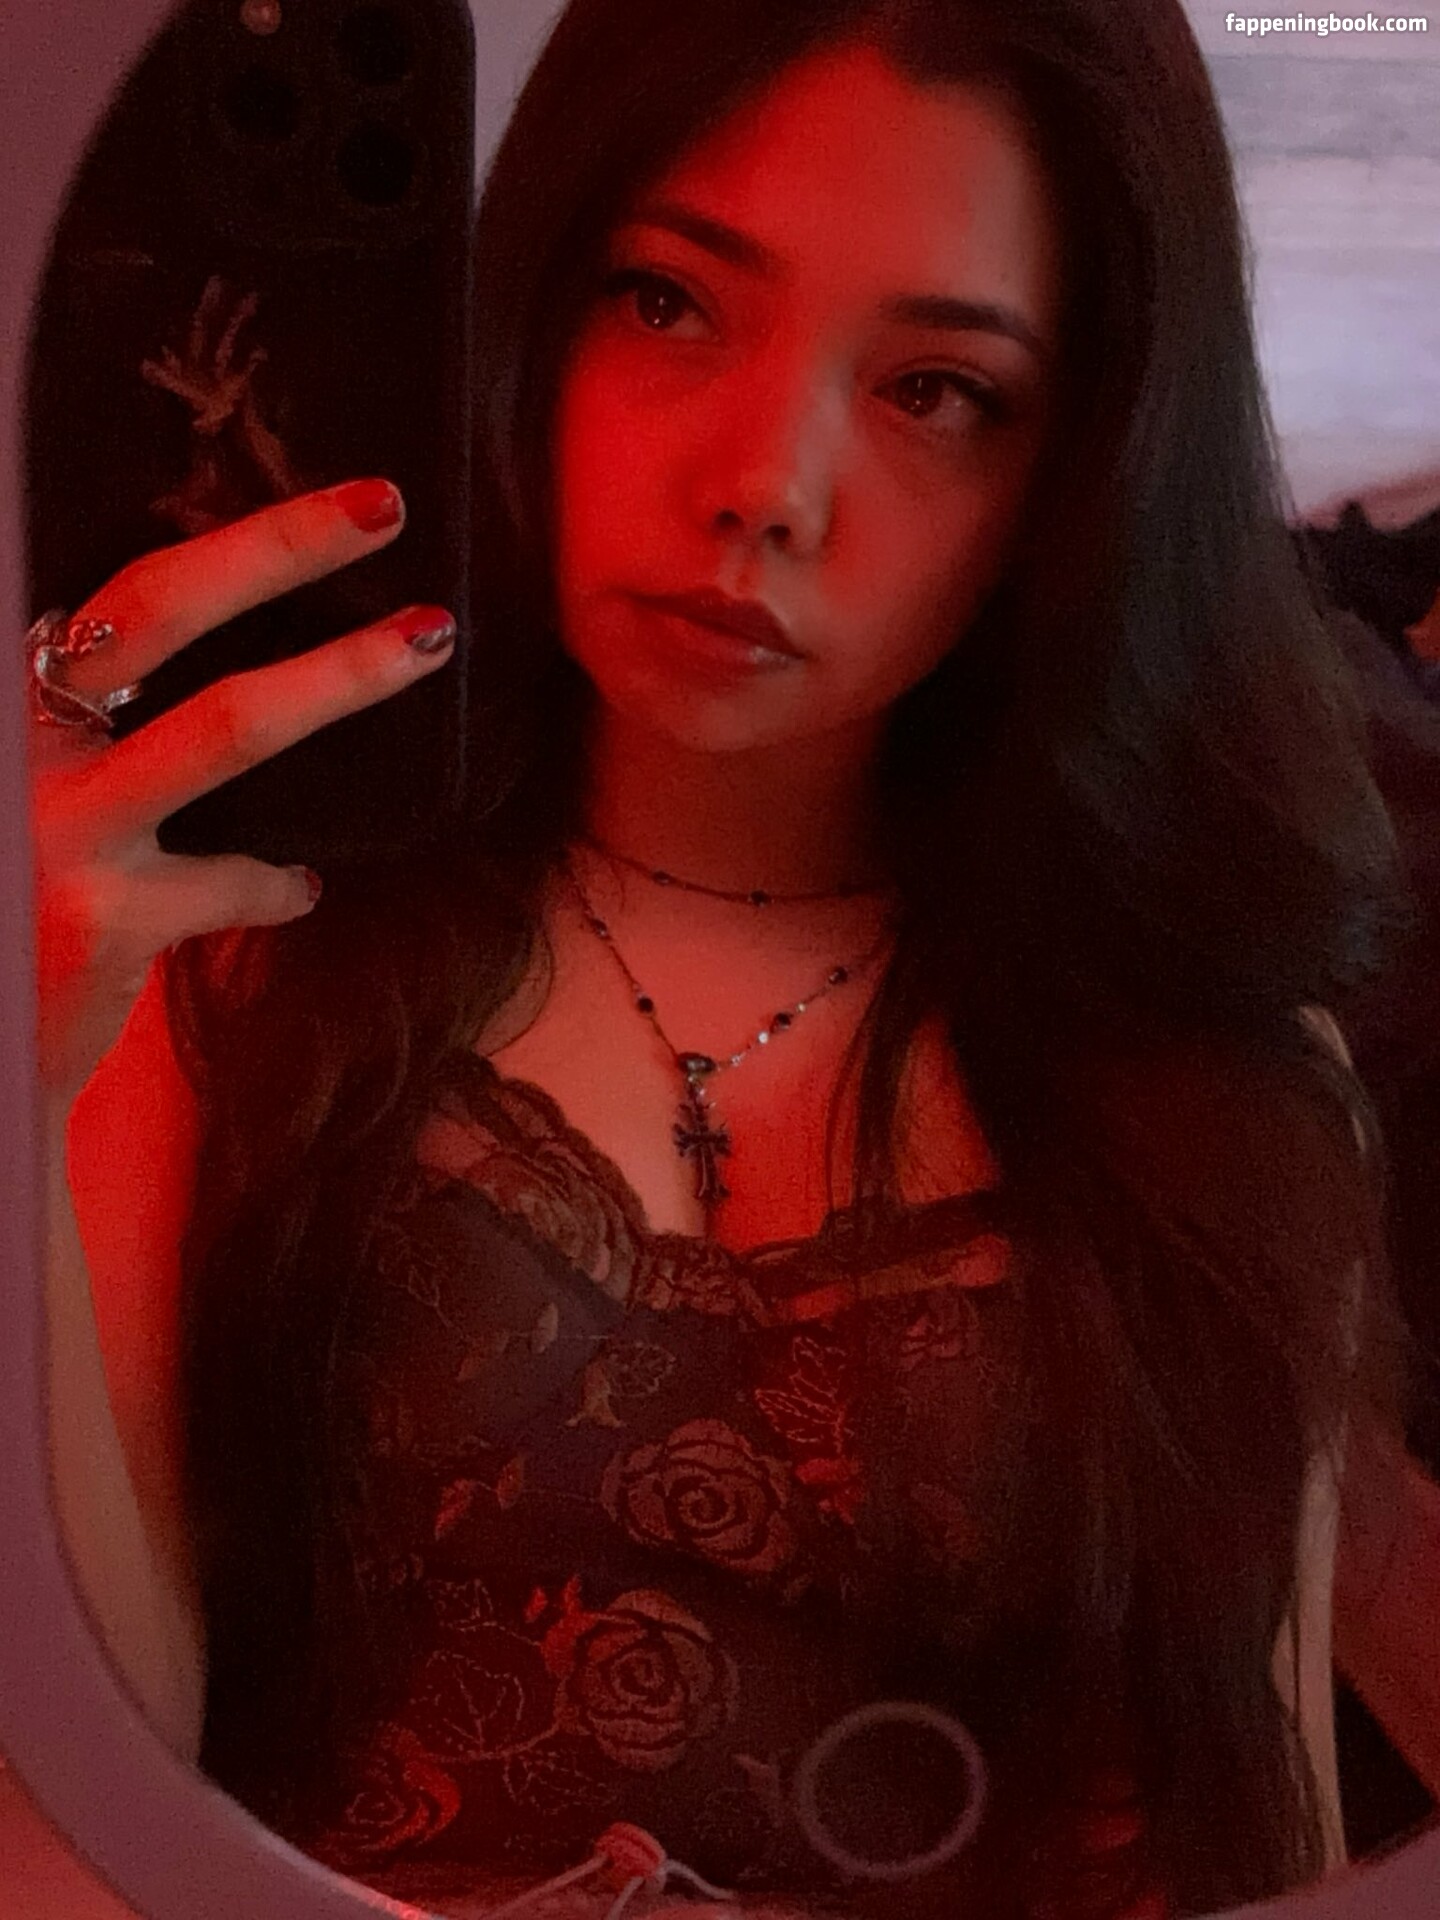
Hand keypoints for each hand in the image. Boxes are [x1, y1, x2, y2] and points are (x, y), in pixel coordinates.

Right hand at [28, 478, 455, 1103]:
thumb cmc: (20, 895)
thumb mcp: (45, 787)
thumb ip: (105, 723)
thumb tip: (244, 657)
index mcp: (17, 693)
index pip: (120, 582)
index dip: (224, 531)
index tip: (324, 491)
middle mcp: (17, 733)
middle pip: (161, 605)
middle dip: (281, 544)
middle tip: (385, 506)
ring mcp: (56, 821)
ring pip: (227, 724)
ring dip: (340, 676)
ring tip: (425, 640)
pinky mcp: (102, 914)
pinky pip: (239, 880)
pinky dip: (279, 883)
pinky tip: (296, 886)